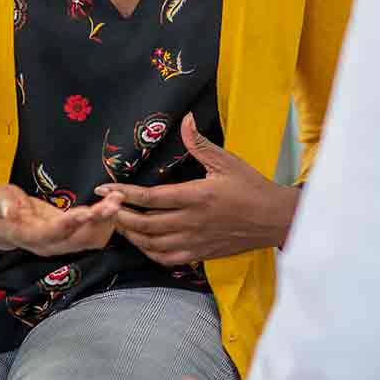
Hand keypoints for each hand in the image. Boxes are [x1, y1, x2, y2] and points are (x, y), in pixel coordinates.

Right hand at [0, 184, 122, 256]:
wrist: (3, 222)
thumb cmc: (0, 207)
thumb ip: (3, 206)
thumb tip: (10, 211)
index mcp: (30, 236)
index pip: (52, 233)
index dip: (70, 224)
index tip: (87, 211)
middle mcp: (49, 245)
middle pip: (78, 239)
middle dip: (99, 221)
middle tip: (115, 200)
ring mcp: (62, 243)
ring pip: (91, 240)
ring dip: (107, 221)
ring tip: (118, 198)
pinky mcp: (72, 237)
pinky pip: (95, 236)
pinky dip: (107, 222)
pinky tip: (113, 204)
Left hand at [96, 114, 298, 265]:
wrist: (274, 219)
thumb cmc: (251, 187)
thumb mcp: (227, 161)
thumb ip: (199, 143)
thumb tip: (184, 120)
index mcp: (197, 196)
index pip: (151, 198)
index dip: (124, 194)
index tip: (105, 188)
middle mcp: (192, 222)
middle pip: (145, 224)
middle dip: (121, 216)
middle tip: (107, 207)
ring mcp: (195, 241)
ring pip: (153, 244)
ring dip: (132, 235)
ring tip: (120, 224)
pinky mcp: (200, 253)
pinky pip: (168, 258)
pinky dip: (150, 252)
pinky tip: (143, 243)